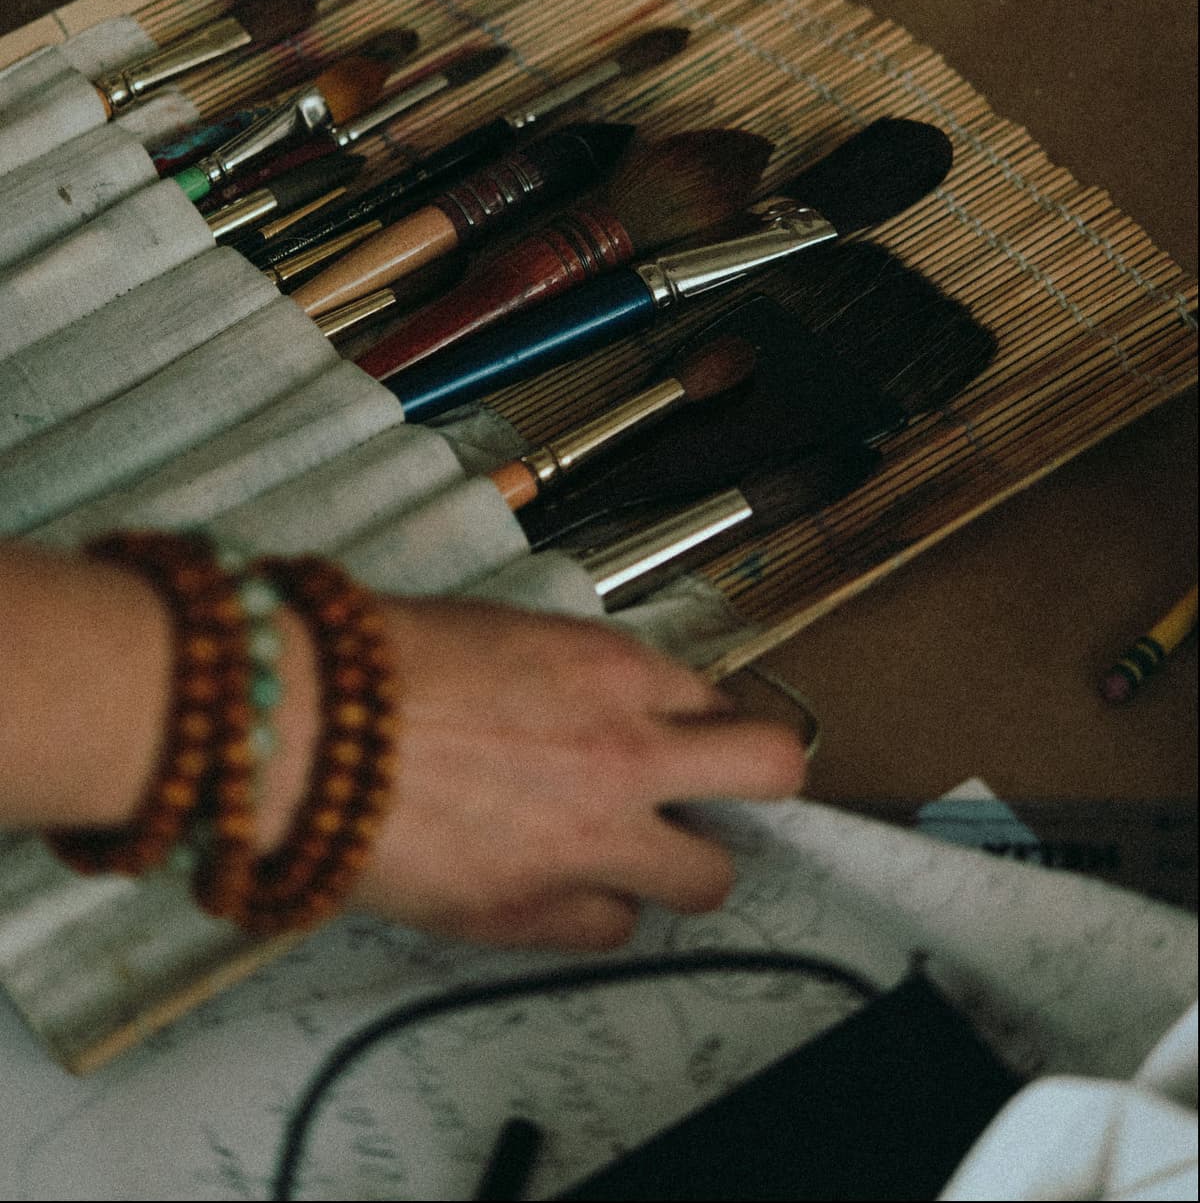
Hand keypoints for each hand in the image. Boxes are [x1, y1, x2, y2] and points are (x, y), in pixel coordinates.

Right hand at [350, 597, 806, 950]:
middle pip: (771, 770)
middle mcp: (626, 754)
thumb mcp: (508, 633)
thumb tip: (610, 700)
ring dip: (680, 864)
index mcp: (615, 670)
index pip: (718, 696)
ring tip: (632, 852)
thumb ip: (580, 675)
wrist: (305, 726)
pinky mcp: (535, 911)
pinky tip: (556, 883)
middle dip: (756, 778)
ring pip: (710, 877)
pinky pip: (613, 929)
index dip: (700, 719)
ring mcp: (590, 841)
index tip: (689, 733)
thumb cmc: (381, 666)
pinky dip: (593, 910)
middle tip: (718, 790)